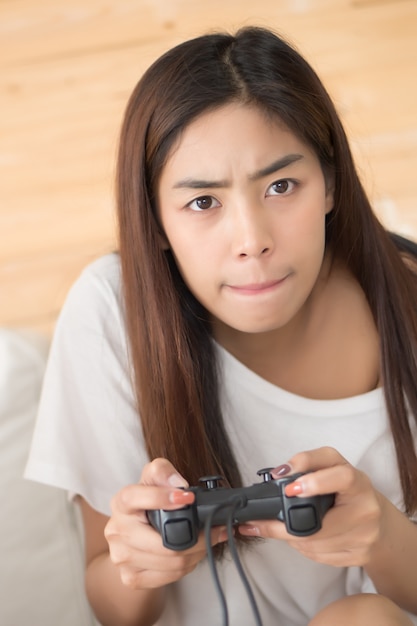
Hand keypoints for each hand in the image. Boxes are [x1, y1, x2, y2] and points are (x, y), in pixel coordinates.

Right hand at [104, 458, 226, 588]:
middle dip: (197, 537)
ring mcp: (121, 557)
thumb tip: (179, 485)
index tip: (188, 498)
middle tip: (215, 528)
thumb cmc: (145, 505)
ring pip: (171, 562)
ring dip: (197, 552)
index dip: (161, 497)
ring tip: (206, 541)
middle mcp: (116, 530)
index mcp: (121, 502)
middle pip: (162, 543)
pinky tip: (191, 554)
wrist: (129, 537)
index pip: (135, 498)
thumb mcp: (153, 479)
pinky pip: (170, 576)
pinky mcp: (131, 577)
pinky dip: (187, 566)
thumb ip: (163, 472)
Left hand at [239, 446, 384, 566]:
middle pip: (319, 524)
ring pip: (314, 544)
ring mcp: (364, 537)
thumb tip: (279, 473)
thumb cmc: (348, 490)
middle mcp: (366, 510)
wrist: (380, 522)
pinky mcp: (359, 557)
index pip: (342, 478)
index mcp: (358, 482)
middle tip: (261, 520)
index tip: (290, 488)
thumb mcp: (332, 466)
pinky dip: (303, 548)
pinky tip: (300, 539)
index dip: (315, 482)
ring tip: (282, 527)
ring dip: (290, 537)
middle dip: (284, 524)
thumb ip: (308, 462)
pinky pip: (320, 556)